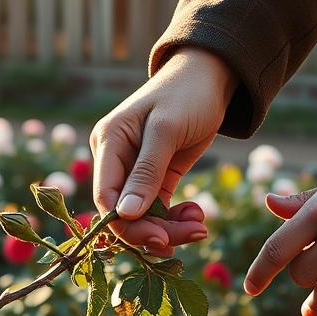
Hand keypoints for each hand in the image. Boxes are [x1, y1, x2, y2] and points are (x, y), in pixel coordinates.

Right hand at [90, 47, 233, 252]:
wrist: (211, 77)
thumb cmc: (186, 94)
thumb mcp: (167, 130)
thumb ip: (146, 172)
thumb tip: (124, 214)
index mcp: (108, 143)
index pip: (105, 197)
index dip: (127, 224)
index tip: (161, 239)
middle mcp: (115, 160)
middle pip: (123, 213)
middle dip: (155, 230)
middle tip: (194, 234)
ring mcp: (134, 171)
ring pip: (143, 216)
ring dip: (171, 229)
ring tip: (200, 226)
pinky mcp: (155, 177)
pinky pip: (158, 210)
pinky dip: (176, 220)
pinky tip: (197, 217)